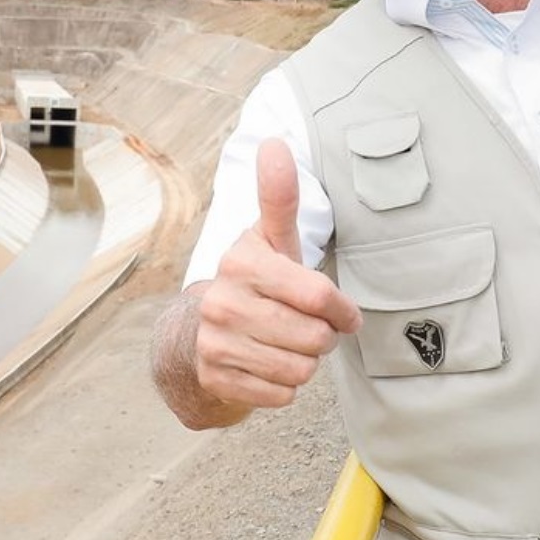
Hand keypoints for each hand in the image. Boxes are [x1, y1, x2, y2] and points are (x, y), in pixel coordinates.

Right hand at [192, 139, 362, 409]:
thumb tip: (275, 144)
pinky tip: (267, 365)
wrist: (197, 331)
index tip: (341, 312)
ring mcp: (215, 342)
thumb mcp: (270, 239)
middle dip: (320, 338)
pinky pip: (281, 395)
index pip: (320, 296)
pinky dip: (283, 386)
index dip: (341, 310)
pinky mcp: (216, 378)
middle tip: (306, 329)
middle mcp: (222, 301)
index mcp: (242, 263)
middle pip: (314, 338)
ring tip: (286, 345)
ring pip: (300, 370)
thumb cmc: (254, 282)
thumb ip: (279, 197)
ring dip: (304, 362)